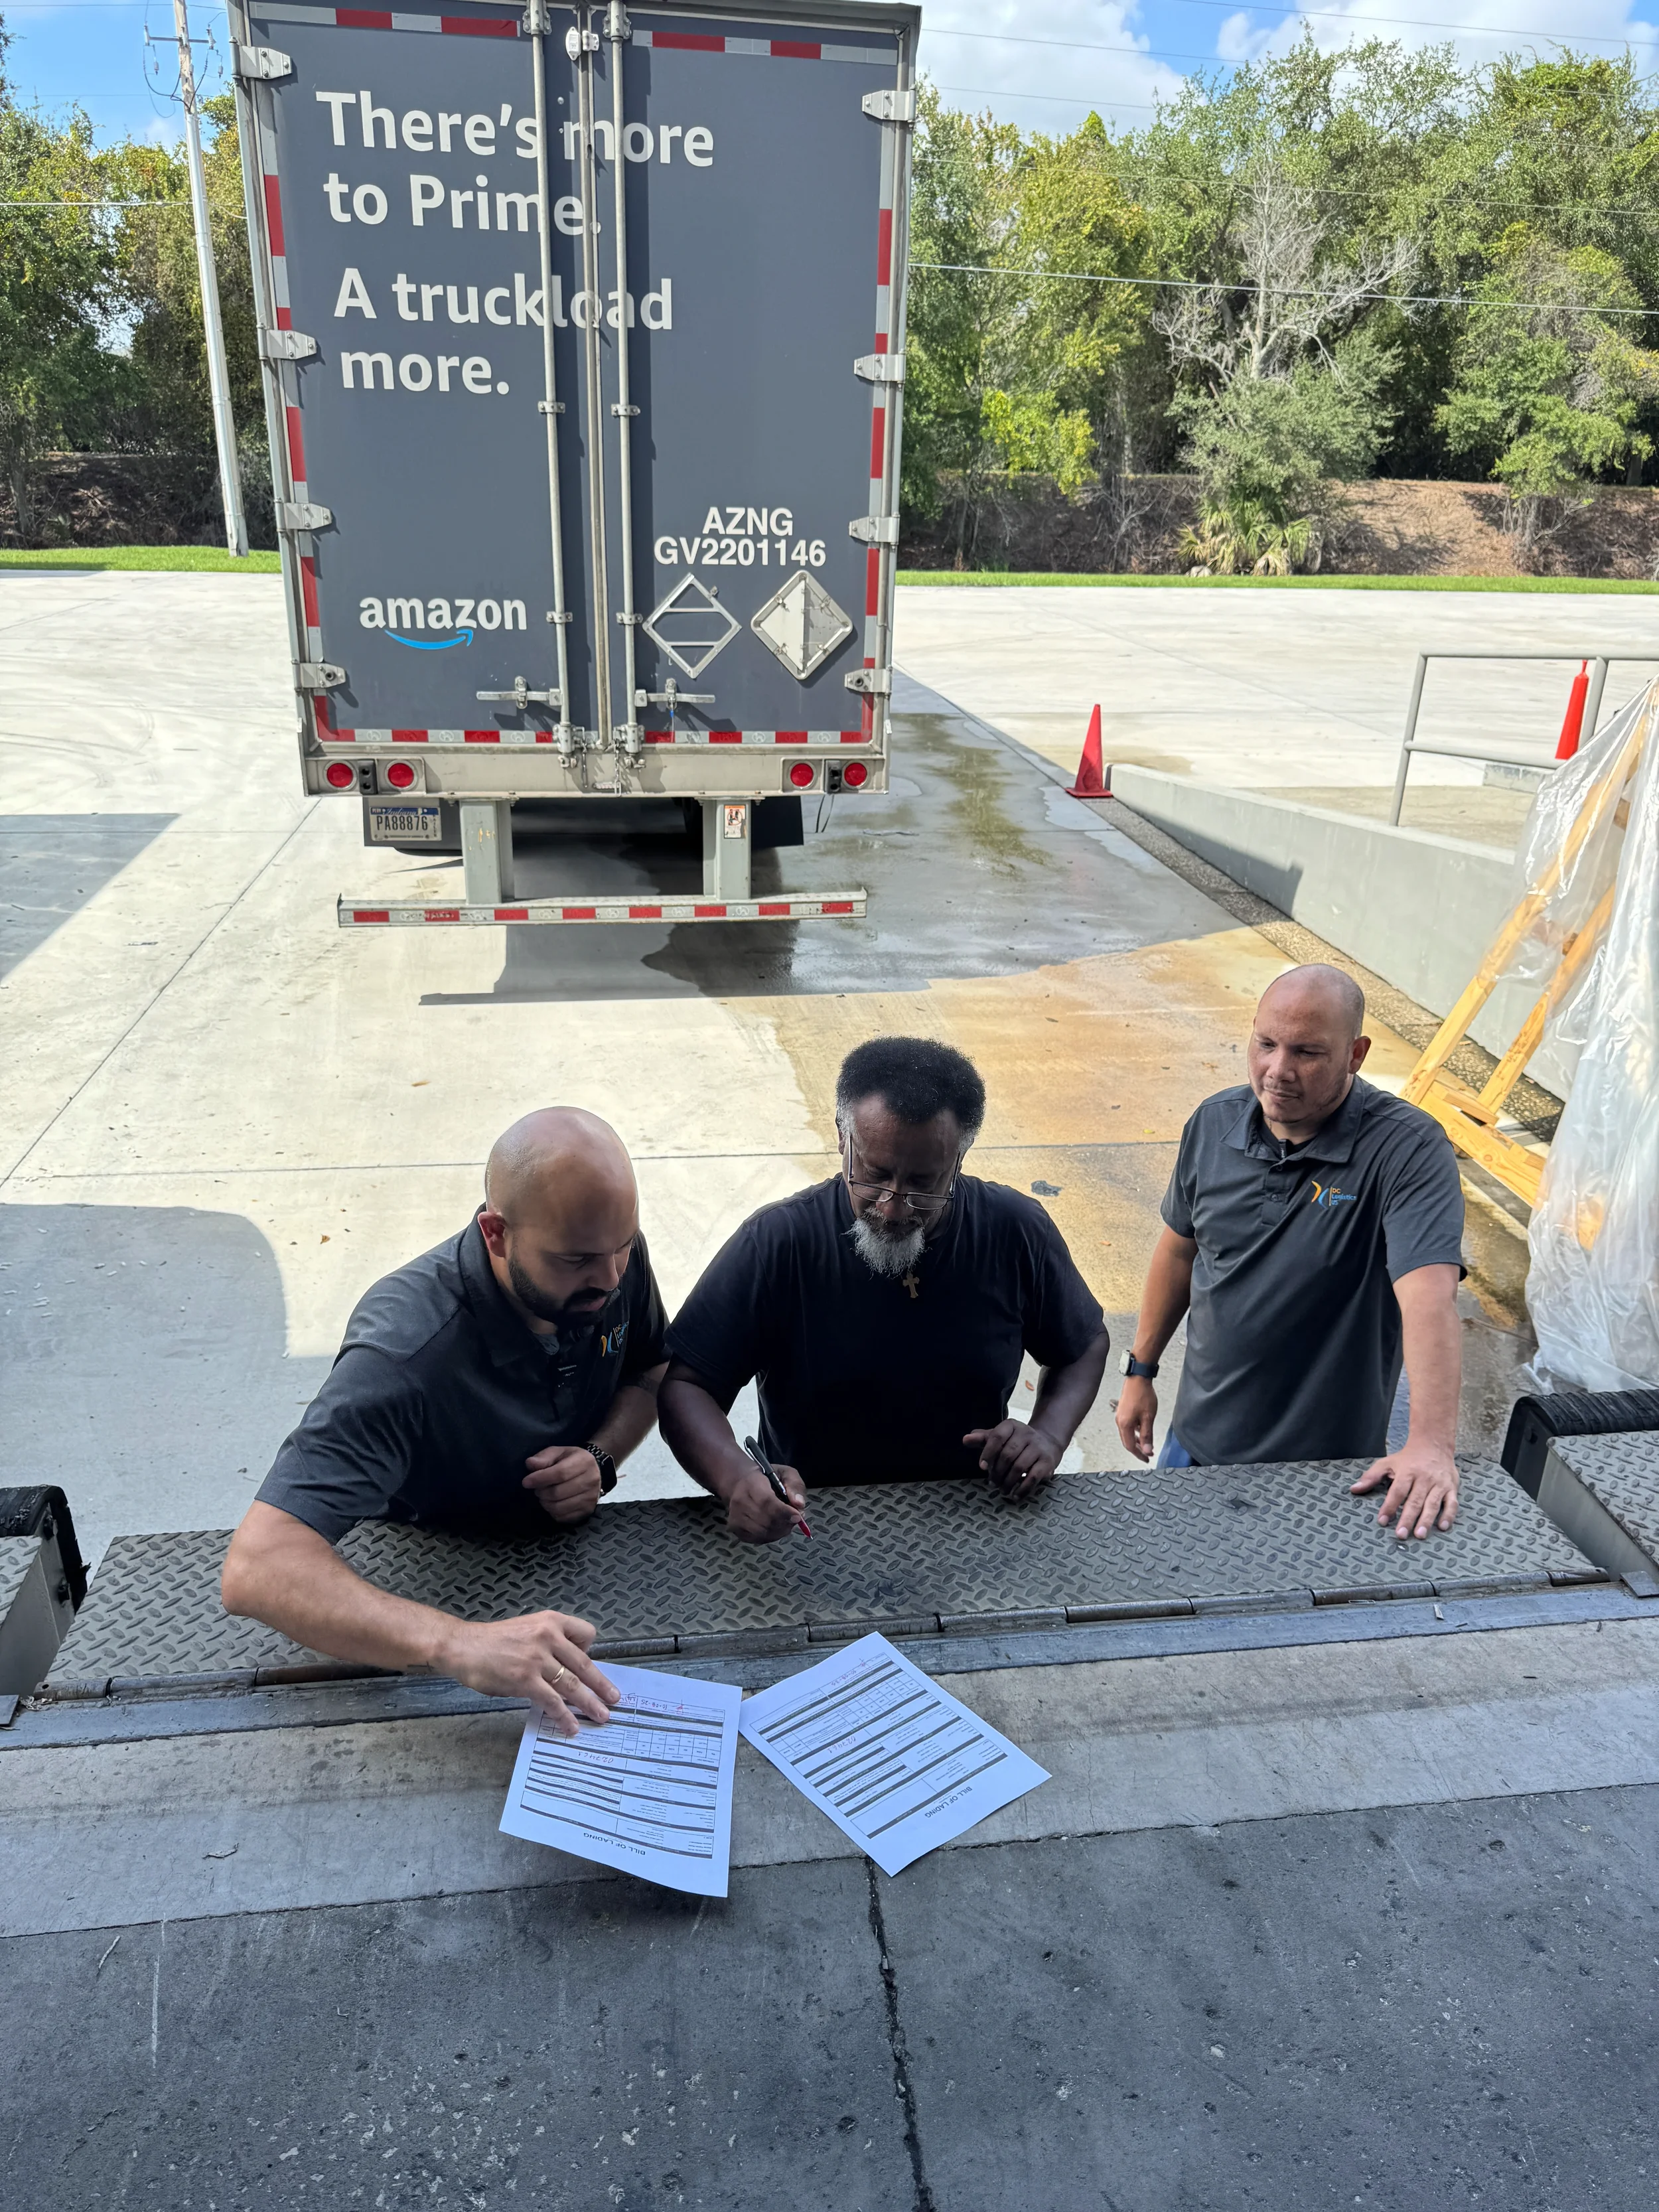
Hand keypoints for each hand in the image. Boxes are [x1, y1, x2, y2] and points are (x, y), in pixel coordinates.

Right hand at [436, 1609, 618, 1736]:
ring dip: (589, 1703)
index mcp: (550, 1621)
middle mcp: (548, 1636)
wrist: (462, 1646)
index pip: (587, 1632)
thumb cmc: (492, 1641)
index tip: (588, 1667)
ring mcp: (537, 1658)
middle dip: (601, 1685)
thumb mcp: (527, 1630)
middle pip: (584, 1664)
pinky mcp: (526, 1679)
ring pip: (572, 1684)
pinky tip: (570, 1726)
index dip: (590, 1651)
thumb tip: (565, 1670)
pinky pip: (552, 1700)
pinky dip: (564, 1715)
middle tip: (615, 1699)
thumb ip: (548, 1644)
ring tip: (601, 1717)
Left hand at [522, 1444, 604, 1523]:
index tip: (526, 1482)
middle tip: (538, 1489)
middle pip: (558, 1492)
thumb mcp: (558, 1453)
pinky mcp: (588, 1511)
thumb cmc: (572, 1460)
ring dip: (546, 1503)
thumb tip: (530, 1464)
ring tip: (545, 1496)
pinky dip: (553, 1512)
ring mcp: (591, 1498)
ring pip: (559, 1507)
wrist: (594, 1470)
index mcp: (584, 1462)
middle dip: (541, 1492)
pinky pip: (564, 1517)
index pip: (560, 1473)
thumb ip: (543, 1457)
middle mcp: (591, 1480)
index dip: (540, 1479)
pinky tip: (554, 1503)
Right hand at [723, 1464, 807, 1543]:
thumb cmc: (767, 1478)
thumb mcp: (785, 1473)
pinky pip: (758, 1539)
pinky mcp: (736, 1529)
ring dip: (780, 1531)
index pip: (766, 1502)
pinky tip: (776, 1527)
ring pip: (763, 1533)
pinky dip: (771, 1536)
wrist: (741, 1483)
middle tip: (795, 1519)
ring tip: (786, 1522)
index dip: (784, 1512)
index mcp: (751, 1483)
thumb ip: (795, 1485)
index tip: (798, 1517)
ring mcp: (735, 1517)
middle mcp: (739, 1502)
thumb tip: (799, 1504)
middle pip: (766, 1521)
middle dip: (785, 1523)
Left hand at [964, 1419, 1061, 1499]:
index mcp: (1011, 1425)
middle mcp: (1027, 1433)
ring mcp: (1039, 1447)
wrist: (1047, 1444)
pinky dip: (1023, 1489)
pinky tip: (1015, 1495)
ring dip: (1008, 1482)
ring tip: (1002, 1489)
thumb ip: (982, 1439)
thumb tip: (965, 1439)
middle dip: (997, 1472)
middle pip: (1007, 1454)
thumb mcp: (1000, 1437)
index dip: (988, 1452)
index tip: (982, 1467)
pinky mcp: (1048, 1462)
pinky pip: (1034, 1477)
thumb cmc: (1016, 1443)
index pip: (997, 1436)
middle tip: (992, 1483)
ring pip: (1019, 1467)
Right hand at [1114, 1376, 1156, 1463]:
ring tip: (1148, 1444)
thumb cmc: (1143, 1395)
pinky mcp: (1123, 1411)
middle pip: (1127, 1441)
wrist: (1138, 1378)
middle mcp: (1120, 1422)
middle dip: (1138, 1449)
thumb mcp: (1148, 1417)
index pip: (1130, 1446)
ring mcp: (1120, 1416)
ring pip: (1128, 1434)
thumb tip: (1147, 1450)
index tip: (1147, 1459)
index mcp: (1124, 1425)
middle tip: (1148, 1453)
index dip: (1139, 1454)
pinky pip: (1128, 1426)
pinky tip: (1142, 1430)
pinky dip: (1135, 1432)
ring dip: (1137, 1440)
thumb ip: (1147, 1435)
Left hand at [1351, 1441, 1458, 1538]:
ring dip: (1426, 1520)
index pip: (1397, 1492)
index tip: (1382, 1521)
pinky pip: (1452, 1503)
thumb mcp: (1387, 1463)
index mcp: (1407, 1472)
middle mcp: (1424, 1478)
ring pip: (1433, 1504)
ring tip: (1420, 1535)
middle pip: (1415, 1501)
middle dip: (1407, 1519)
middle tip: (1401, 1535)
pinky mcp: (1452, 1488)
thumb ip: (1371, 1477)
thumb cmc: (1407, 1459)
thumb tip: (1353, 1489)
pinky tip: (1442, 1528)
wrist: (1434, 1445)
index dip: (1389, 1506)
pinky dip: (1449, 1516)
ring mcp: (1439, 1484)